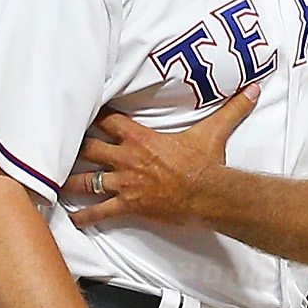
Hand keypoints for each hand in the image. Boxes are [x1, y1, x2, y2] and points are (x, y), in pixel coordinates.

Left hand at [68, 88, 256, 228]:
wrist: (208, 194)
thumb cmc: (207, 163)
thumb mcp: (215, 130)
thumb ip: (231, 108)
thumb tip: (254, 89)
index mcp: (140, 138)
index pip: (107, 119)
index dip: (94, 115)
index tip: (83, 111)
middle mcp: (126, 158)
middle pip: (87, 148)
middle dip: (73, 146)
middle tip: (59, 146)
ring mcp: (124, 183)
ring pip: (85, 180)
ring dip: (68, 181)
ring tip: (54, 182)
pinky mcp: (127, 205)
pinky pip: (99, 212)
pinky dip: (84, 216)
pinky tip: (73, 218)